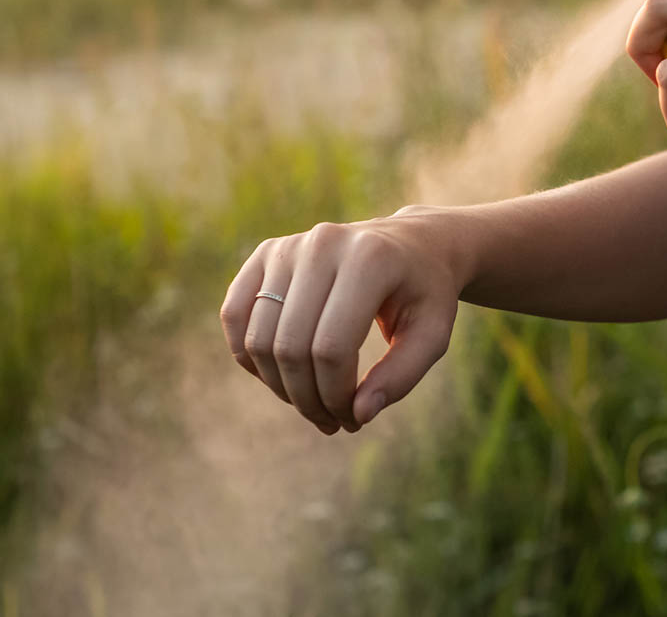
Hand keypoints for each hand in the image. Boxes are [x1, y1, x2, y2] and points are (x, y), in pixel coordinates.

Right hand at [219, 205, 462, 432]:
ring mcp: (289, 246)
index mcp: (370, 259)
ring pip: (258, 338)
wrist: (413, 244)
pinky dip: (249, 357)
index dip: (336, 395)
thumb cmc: (425, 294)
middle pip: (290, 346)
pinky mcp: (266, 252)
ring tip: (313, 404)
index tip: (354, 418)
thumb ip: (401, 376)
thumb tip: (358, 414)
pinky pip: (234, 314)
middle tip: (333, 422)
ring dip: (279, 386)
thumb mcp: (431, 335)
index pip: (332, 347)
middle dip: (308, 399)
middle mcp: (323, 244)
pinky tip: (282, 376)